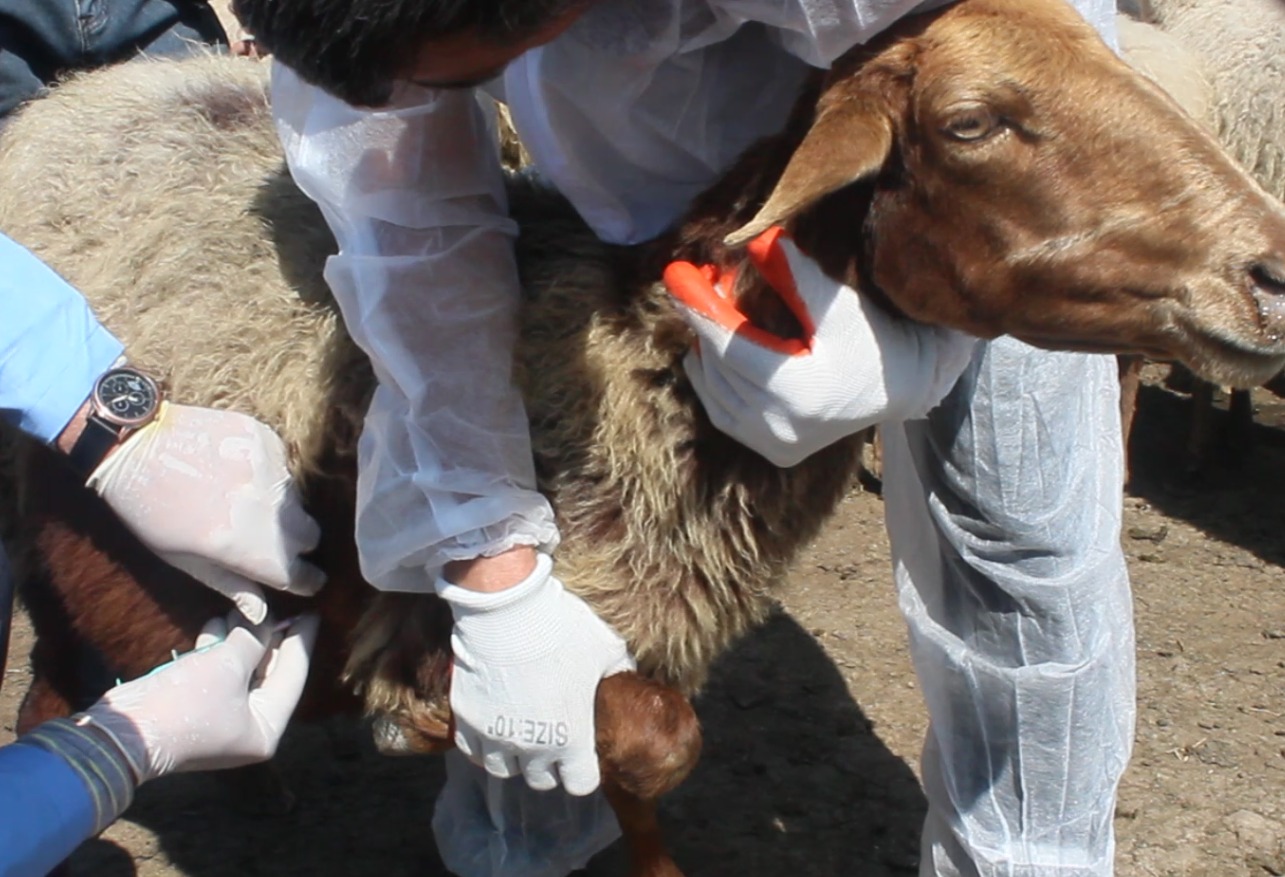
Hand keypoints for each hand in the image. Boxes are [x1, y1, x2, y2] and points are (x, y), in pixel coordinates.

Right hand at [80, 612, 318, 781]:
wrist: (123, 731)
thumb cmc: (186, 701)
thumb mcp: (228, 664)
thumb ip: (254, 640)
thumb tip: (267, 621)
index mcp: (266, 729)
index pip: (293, 677)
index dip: (301, 641)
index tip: (312, 613)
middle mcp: (248, 729)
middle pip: (269, 674)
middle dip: (269, 638)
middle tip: (280, 606)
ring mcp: (221, 720)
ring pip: (241, 671)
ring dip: (240, 639)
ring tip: (243, 609)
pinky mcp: (195, 709)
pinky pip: (217, 674)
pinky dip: (217, 650)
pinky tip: (216, 622)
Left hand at [88, 402, 324, 622]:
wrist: (133, 445)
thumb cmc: (150, 512)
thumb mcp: (184, 558)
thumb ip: (231, 585)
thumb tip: (263, 614)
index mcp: (246, 548)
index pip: (301, 575)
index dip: (305, 581)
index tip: (303, 580)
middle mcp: (268, 510)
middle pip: (310, 536)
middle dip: (296, 543)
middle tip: (266, 538)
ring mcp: (272, 472)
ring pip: (298, 502)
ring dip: (280, 508)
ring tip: (242, 501)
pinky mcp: (269, 442)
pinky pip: (284, 468)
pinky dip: (269, 476)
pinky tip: (237, 472)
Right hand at [437, 553, 634, 794]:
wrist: (507, 610)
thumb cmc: (561, 629)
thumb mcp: (605, 648)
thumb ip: (619, 670)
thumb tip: (627, 674)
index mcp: (570, 738)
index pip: (580, 784)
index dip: (583, 770)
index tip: (582, 752)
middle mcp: (531, 748)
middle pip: (540, 781)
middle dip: (549, 764)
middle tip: (552, 736)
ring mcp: (495, 736)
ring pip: (503, 769)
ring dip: (514, 757)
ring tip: (520, 732)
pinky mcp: (467, 720)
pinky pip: (473, 750)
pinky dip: (483, 743)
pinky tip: (493, 723)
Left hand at [665, 227, 976, 466]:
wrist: (903, 386)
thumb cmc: (873, 338)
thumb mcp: (839, 304)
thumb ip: (797, 275)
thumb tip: (757, 239)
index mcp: (796, 392)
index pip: (728, 345)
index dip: (699, 306)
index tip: (676, 274)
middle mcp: (780, 427)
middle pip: (718, 366)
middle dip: (704, 320)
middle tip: (702, 280)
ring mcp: (775, 445)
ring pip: (714, 390)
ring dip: (705, 349)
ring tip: (711, 311)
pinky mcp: (775, 452)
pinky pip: (723, 413)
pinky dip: (713, 381)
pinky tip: (712, 354)